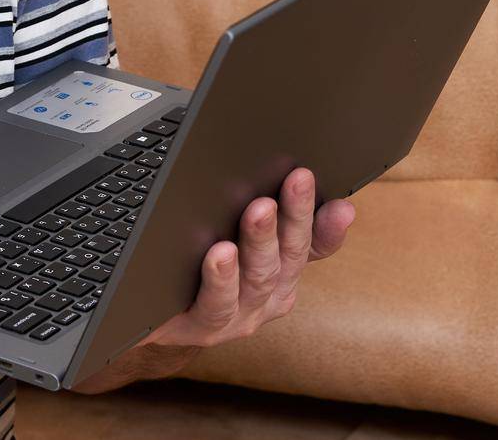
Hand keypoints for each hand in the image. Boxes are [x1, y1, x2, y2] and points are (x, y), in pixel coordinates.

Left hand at [136, 167, 354, 351]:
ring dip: (261, 240)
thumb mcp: (237, 235)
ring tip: (259, 209)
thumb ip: (267, 212)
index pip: (315, 246)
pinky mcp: (207, 326)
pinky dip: (222, 277)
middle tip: (298, 179)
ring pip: (259, 277)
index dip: (330, 228)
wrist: (155, 315)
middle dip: (296, 214)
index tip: (342, 204)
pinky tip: (220, 254)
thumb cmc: (197, 265)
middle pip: (290, 253)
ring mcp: (242, 314)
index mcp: (282, 269)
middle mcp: (269, 294)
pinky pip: (218, 303)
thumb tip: (285, 171)